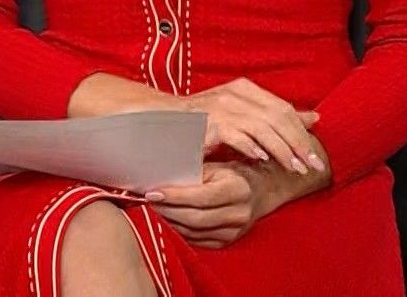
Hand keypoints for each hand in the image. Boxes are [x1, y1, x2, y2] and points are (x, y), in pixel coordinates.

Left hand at [150, 144, 332, 248]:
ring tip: (153, 209)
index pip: (201, 196)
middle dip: (167, 210)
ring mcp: (234, 231)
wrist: (260, 190)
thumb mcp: (216, 165)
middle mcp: (239, 213)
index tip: (153, 191)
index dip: (175, 196)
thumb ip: (193, 169)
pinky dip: (179, 231)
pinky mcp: (227, 242)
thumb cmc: (232, 171)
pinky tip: (167, 219)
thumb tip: (160, 167)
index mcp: (238, 189)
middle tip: (147, 201)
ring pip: (194, 232)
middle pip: (196, 218)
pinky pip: (198, 240)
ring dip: (170, 221)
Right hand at [185, 78, 323, 176]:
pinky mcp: (207, 123)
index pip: (283, 108)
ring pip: (261, 127)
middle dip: (298, 144)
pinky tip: (261, 159)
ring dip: (281, 150)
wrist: (162, 120)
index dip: (302, 133)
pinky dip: (250, 146)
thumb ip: (276, 117)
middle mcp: (235, 94)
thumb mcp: (243, 113)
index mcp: (245, 89)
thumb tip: (314, 118)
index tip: (316, 156)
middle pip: (277, 117)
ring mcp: (220, 107)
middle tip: (312, 166)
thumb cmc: (204, 121)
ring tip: (294, 168)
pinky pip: (235, 134)